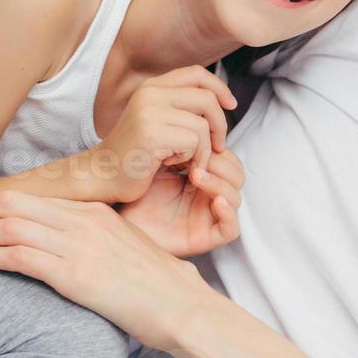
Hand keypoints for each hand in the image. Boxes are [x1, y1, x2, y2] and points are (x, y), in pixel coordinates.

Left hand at [0, 191, 214, 350]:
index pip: (30, 197)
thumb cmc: (156, 289)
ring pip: (8, 227)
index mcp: (93, 212)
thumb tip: (61, 255)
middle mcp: (82, 220)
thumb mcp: (121, 254)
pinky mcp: (75, 273)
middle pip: (11, 203)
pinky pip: (20, 257)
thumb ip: (90, 246)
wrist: (182, 307)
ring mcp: (79, 244)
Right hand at [93, 65, 236, 202]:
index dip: (219, 88)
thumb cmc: (135, 154)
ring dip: (205, 149)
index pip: (197, 73)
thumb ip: (180, 107)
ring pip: (202, 124)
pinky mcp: (152, 133)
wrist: (102, 175)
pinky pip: (194, 142)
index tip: (230, 106)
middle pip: (206, 98)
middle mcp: (150, 93)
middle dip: (220, 125)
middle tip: (218, 147)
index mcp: (152, 87)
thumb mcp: (157, 121)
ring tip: (191, 162)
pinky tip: (175, 166)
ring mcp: (149, 111)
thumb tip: (219, 99)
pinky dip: (193, 159)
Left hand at [117, 148, 243, 256]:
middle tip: (197, 159)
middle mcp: (209, 195)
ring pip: (236, 197)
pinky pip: (232, 228)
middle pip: (237, 175)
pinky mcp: (208, 237)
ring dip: (220, 184)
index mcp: (203, 177)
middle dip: (220, 163)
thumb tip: (198, 120)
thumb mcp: (160, 162)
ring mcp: (209, 216)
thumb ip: (181, 145)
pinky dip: (229, 213)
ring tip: (197, 176)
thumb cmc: (137, 191)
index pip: (227, 158)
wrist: (121, 218)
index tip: (195, 140)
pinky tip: (215, 201)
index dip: (216, 148)